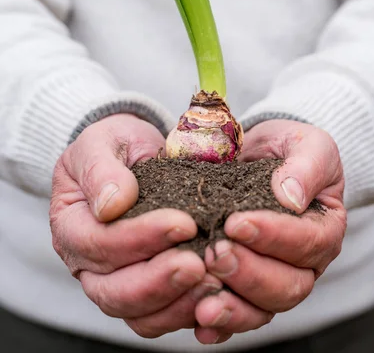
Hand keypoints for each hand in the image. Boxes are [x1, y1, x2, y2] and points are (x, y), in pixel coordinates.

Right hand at [50, 114, 220, 337]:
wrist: (133, 153)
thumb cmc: (115, 145)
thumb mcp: (101, 141)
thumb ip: (101, 169)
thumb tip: (112, 204)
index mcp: (70, 225)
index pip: (98, 243)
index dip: (138, 238)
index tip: (182, 223)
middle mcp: (86, 263)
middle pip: (113, 292)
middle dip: (158, 281)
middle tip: (198, 265)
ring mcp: (114, 282)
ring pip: (138, 315)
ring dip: (176, 303)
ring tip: (214, 282)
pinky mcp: (146, 291)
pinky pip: (161, 316)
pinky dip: (188, 311)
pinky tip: (217, 294)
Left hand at [195, 120, 345, 344]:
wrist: (259, 153)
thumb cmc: (288, 148)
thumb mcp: (307, 144)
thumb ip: (306, 166)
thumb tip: (291, 197)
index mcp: (325, 228)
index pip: (307, 242)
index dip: (273, 237)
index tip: (236, 223)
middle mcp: (305, 263)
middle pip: (288, 285)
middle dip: (249, 273)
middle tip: (215, 253)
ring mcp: (275, 278)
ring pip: (263, 308)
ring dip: (233, 306)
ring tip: (203, 298)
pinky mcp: (246, 287)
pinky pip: (239, 314)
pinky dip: (220, 326)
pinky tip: (199, 324)